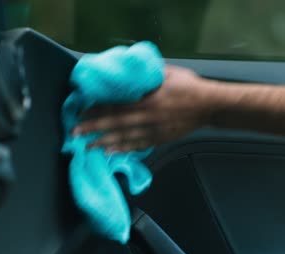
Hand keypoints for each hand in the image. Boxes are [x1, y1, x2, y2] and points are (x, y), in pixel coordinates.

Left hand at [73, 66, 213, 152]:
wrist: (209, 106)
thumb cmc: (189, 87)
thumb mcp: (168, 73)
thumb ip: (147, 73)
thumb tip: (129, 71)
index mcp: (148, 100)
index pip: (116, 106)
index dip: (97, 111)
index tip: (81, 113)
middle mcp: (148, 118)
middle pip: (116, 124)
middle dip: (93, 129)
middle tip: (75, 133)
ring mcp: (154, 131)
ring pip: (125, 138)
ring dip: (104, 142)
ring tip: (87, 146)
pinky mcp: (160, 139)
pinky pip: (138, 146)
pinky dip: (123, 149)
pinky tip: (111, 152)